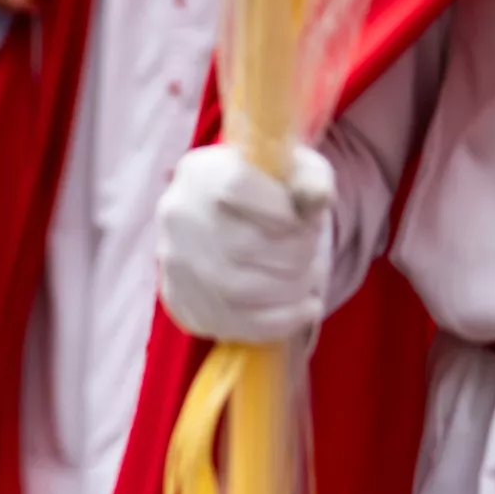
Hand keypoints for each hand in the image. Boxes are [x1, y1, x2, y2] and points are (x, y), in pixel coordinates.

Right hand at [156, 143, 336, 344]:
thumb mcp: (292, 169)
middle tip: (311, 251)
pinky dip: (284, 320)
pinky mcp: (186, 306)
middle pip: (244, 245)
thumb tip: (317, 201)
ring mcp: (177, 267)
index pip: (237, 188)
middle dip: (296, 252)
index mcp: (201, 174)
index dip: (282, 209)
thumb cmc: (265, 192)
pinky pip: (238, 323)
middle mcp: (178, 218)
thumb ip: (310, 179)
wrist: (221, 224)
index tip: (301, 219)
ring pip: (242, 289)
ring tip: (310, 276)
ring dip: (293, 287)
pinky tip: (306, 308)